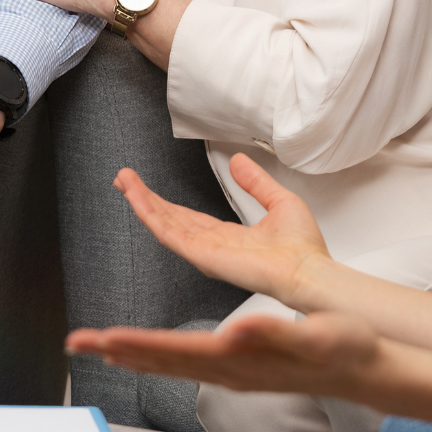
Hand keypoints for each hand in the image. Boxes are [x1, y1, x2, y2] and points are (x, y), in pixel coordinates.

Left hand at [67, 311, 380, 398]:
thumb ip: (274, 333)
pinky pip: (186, 363)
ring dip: (132, 355)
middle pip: (162, 361)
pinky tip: (149, 353)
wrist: (362, 368)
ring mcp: (232, 372)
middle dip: (117, 351)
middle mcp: (229, 370)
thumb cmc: (341, 347)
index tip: (103, 338)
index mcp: (239, 359)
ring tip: (98, 347)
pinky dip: (159, 356)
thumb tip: (237, 331)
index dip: (137, 345)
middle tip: (76, 342)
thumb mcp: (313, 335)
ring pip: (170, 364)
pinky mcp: (238, 368)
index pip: (176, 352)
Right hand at [118, 153, 331, 310]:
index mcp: (230, 237)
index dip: (168, 202)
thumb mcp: (279, 201)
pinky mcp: (202, 255)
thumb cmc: (303, 249)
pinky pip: (169, 233)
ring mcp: (205, 252)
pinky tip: (137, 199)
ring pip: (164, 224)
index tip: (149, 187)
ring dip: (142, 201)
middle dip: (146, 199)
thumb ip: (256, 182)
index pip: (190, 218)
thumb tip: (238, 160)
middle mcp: (213, 246)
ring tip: (123, 181)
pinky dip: (150, 214)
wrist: (308, 270)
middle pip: (170, 219)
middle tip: (124, 179)